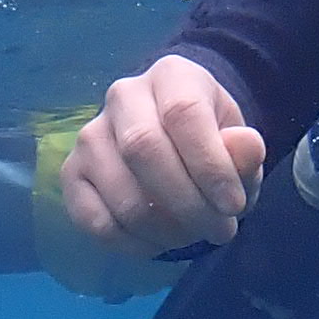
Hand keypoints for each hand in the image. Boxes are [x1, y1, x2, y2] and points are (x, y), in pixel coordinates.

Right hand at [62, 55, 263, 251]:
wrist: (172, 136)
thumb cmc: (209, 140)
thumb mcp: (237, 141)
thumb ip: (244, 150)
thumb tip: (247, 147)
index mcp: (171, 76)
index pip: (183, 114)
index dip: (210, 166)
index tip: (234, 205)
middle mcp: (122, 97)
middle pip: (144, 150)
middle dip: (188, 204)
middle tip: (219, 231)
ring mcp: (90, 136)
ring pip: (121, 194)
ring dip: (164, 230)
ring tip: (192, 235)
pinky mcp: (71, 173)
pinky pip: (94, 219)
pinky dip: (130, 243)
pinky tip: (157, 241)